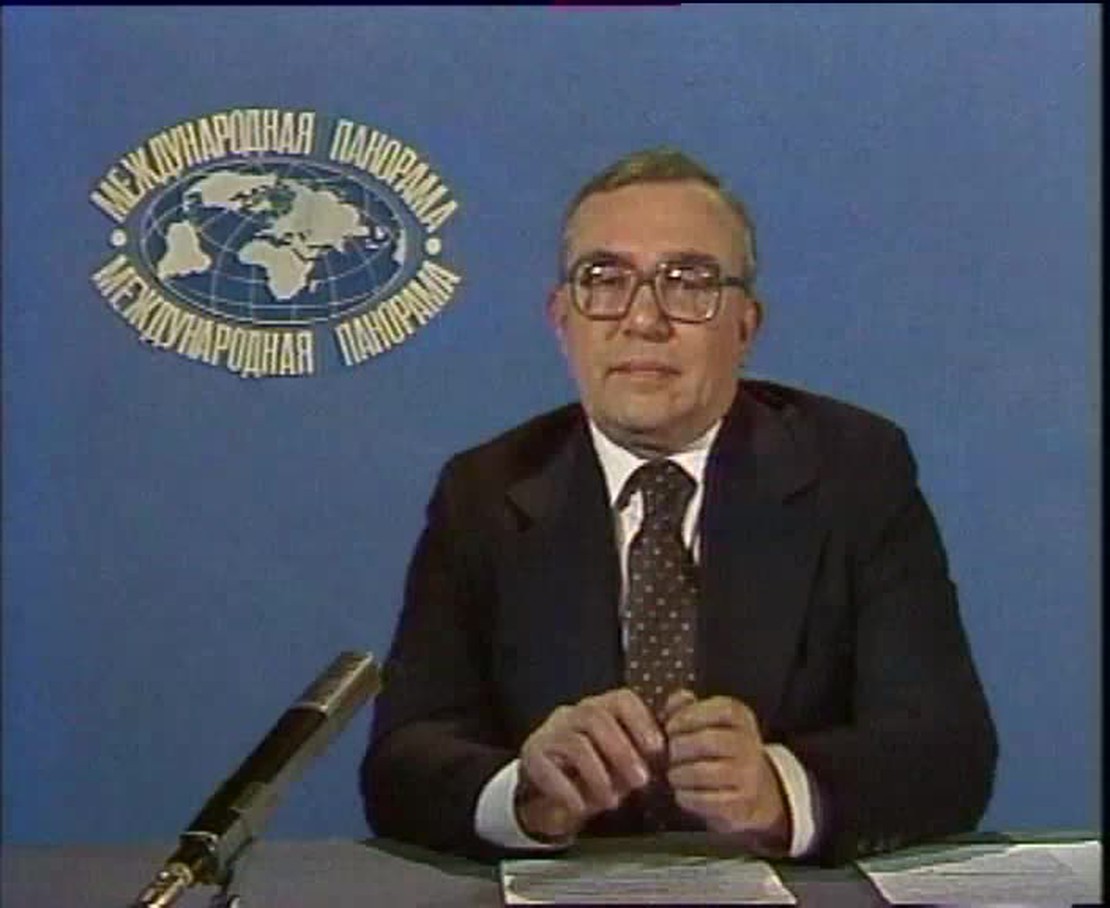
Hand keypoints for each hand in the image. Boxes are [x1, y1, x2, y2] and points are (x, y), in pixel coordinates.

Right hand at [515, 688, 664, 841]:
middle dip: (623, 752)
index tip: (657, 749)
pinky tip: (580, 808)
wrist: (545, 797)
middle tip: (640, 781)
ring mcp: (549, 733)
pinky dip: (567, 791)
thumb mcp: (622, 763)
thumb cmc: (591, 775)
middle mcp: (573, 714)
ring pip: (575, 742)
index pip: (622, 700)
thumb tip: (672, 736)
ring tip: (612, 801)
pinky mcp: (532, 756)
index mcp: (600, 710)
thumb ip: (643, 750)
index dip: (641, 721)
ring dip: (598, 775)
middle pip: (597, 717)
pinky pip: (548, 768)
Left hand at [663, 690, 790, 851]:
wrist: (753, 788)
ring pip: (703, 772)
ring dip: (678, 774)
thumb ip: (685, 706)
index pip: (718, 710)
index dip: (687, 717)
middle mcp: (749, 744)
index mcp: (741, 717)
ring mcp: (748, 775)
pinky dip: (686, 797)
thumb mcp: (706, 720)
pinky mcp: (742, 804)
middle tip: (669, 755)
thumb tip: (677, 701)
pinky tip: (682, 793)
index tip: (670, 727)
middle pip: (705, 742)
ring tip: (674, 774)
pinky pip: (706, 800)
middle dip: (678, 748)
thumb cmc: (717, 749)